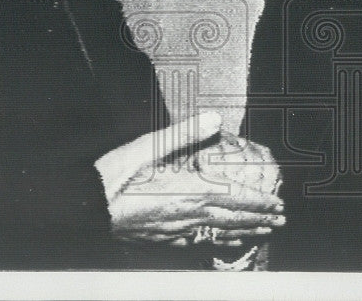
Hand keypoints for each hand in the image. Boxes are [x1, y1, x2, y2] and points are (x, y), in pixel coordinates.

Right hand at [95, 112, 284, 246]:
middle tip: (280, 219)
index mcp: (186, 193)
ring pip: (217, 233)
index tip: (278, 203)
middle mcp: (185, 216)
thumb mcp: (145, 146)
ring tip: (262, 231)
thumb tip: (216, 119)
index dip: (258, 202)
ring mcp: (173, 231)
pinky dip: (217, 241)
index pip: (234, 199)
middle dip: (258, 219)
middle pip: (231, 220)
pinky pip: (197, 242)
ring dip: (243, 232)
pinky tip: (221, 241)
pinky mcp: (160, 239)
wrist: (82, 208)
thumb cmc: (111, 177)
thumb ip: (184, 133)